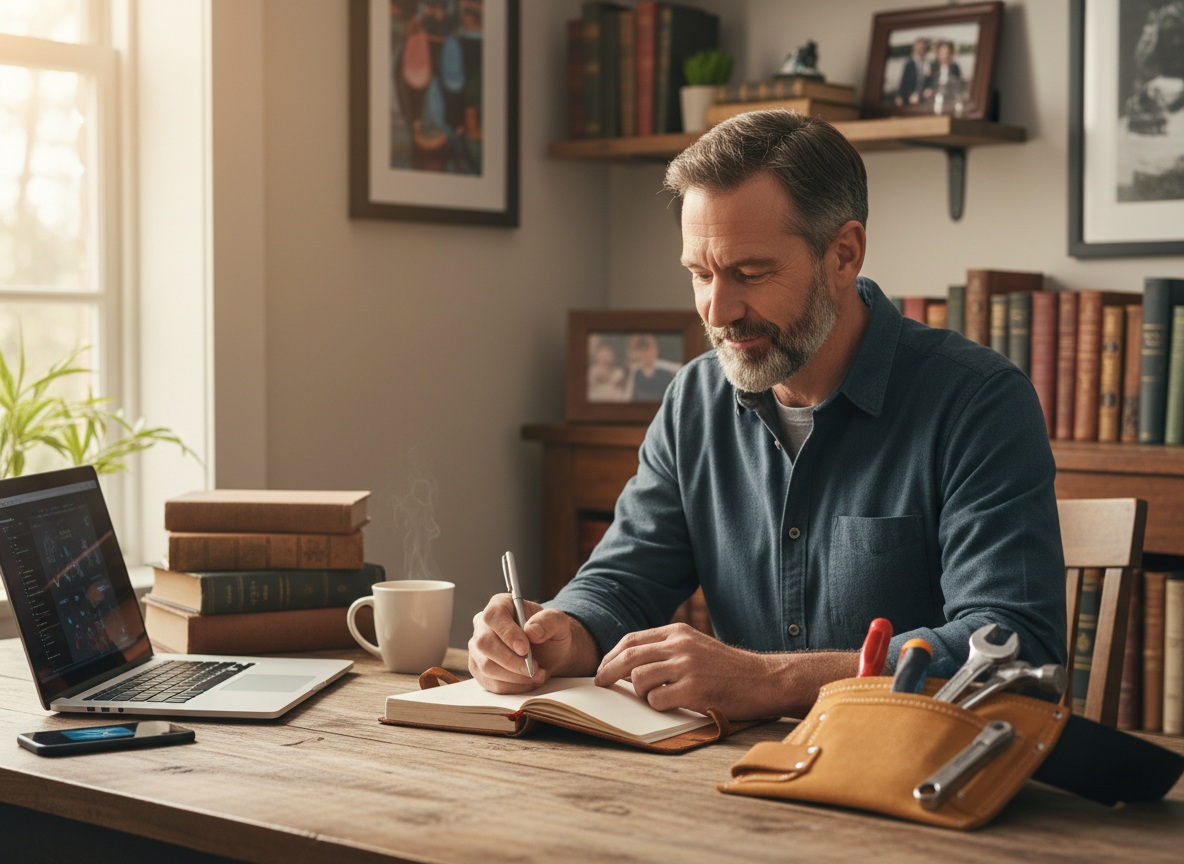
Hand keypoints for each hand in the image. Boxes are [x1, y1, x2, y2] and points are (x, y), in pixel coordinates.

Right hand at [467, 595, 593, 692]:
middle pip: (484, 644)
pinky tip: (526, 681)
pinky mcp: (479, 669)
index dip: (507, 633)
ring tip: (536, 675)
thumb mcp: (558, 623)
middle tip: (535, 668)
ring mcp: (478, 649)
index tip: (525, 649)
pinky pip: (490, 683)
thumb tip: (532, 630)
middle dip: (512, 661)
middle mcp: (483, 625)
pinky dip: (512, 686)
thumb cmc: (549, 634)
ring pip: (486, 666)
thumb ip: (549, 621)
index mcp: (500, 605)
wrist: (549, 653)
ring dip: (514, 676)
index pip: (494, 616)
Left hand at [594, 624, 776, 719]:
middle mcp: (680, 645)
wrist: (763, 680)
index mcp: (678, 632)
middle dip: (608, 672)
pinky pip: (657, 700)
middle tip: (600, 684)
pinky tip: (670, 705)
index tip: (603, 669)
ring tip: (653, 698)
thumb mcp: (696, 646)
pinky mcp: (694, 690)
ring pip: (639, 679)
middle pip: (629, 657)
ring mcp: (687, 667)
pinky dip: (656, 706)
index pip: (631, 640)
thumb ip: (666, 650)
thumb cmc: (728, 669)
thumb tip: (630, 667)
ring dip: (639, 693)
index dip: (611, 656)